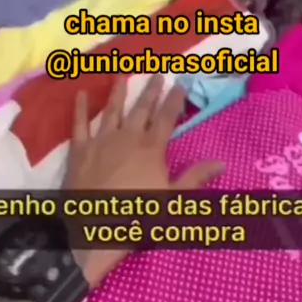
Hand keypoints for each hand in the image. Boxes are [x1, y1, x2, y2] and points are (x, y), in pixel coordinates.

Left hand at [65, 75, 223, 284]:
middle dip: (151, 90)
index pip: (167, 118)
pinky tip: (80, 94)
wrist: (93, 229)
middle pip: (142, 109)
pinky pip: (79, 124)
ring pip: (112, 111)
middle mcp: (127, 138)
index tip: (181, 84)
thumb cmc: (137, 216)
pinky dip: (80, 108)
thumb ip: (194, 178)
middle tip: (158, 72)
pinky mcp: (80, 150)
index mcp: (151, 149)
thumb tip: (221, 162)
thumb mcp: (172, 200)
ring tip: (123, 75)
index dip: (174, 100)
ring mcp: (101, 141)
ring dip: (119, 92)